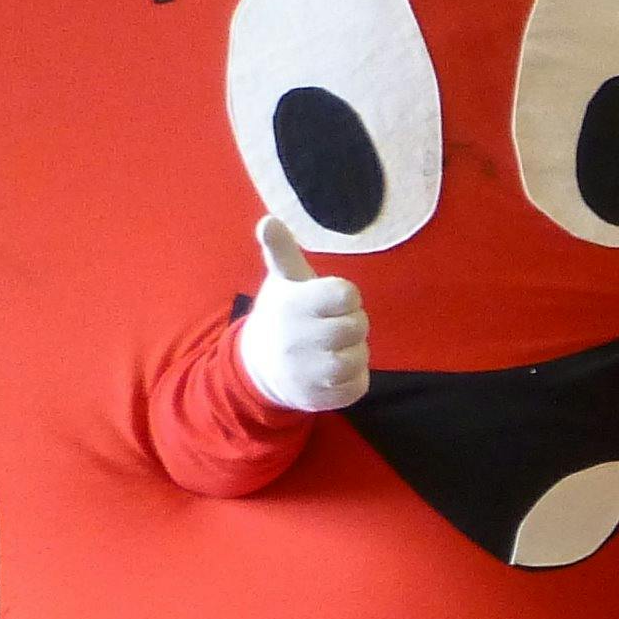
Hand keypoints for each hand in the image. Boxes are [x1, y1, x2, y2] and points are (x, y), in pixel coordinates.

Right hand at [235, 217, 368, 412]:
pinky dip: (355, 377)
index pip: (346, 294)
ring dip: (356, 351)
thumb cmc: (283, 315)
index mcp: (294, 305)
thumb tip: (267, 220)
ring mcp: (307, 372)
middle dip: (353, 323)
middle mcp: (297, 340)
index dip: (347, 296)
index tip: (334, 300)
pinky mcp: (318, 398)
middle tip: (336, 323)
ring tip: (336, 346)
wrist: (258, 368)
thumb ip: (281, 250)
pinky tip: (337, 368)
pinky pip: (357, 386)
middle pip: (357, 326)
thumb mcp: (282, 281)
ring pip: (359, 358)